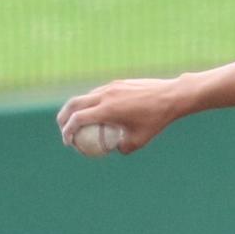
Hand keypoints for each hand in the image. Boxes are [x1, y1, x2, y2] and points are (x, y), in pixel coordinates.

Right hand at [56, 75, 184, 153]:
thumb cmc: (157, 120)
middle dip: (63, 117)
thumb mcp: (140, 140)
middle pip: (73, 104)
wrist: (172, 95)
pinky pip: (98, 92)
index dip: (68, 131)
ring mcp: (111, 87)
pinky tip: (96, 111)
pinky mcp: (118, 83)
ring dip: (76, 108)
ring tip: (76, 120)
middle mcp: (105, 95)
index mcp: (107, 110)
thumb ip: (123, 148)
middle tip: (63, 129)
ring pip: (85, 96)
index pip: (77, 119)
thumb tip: (113, 150)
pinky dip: (91, 102)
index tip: (68, 142)